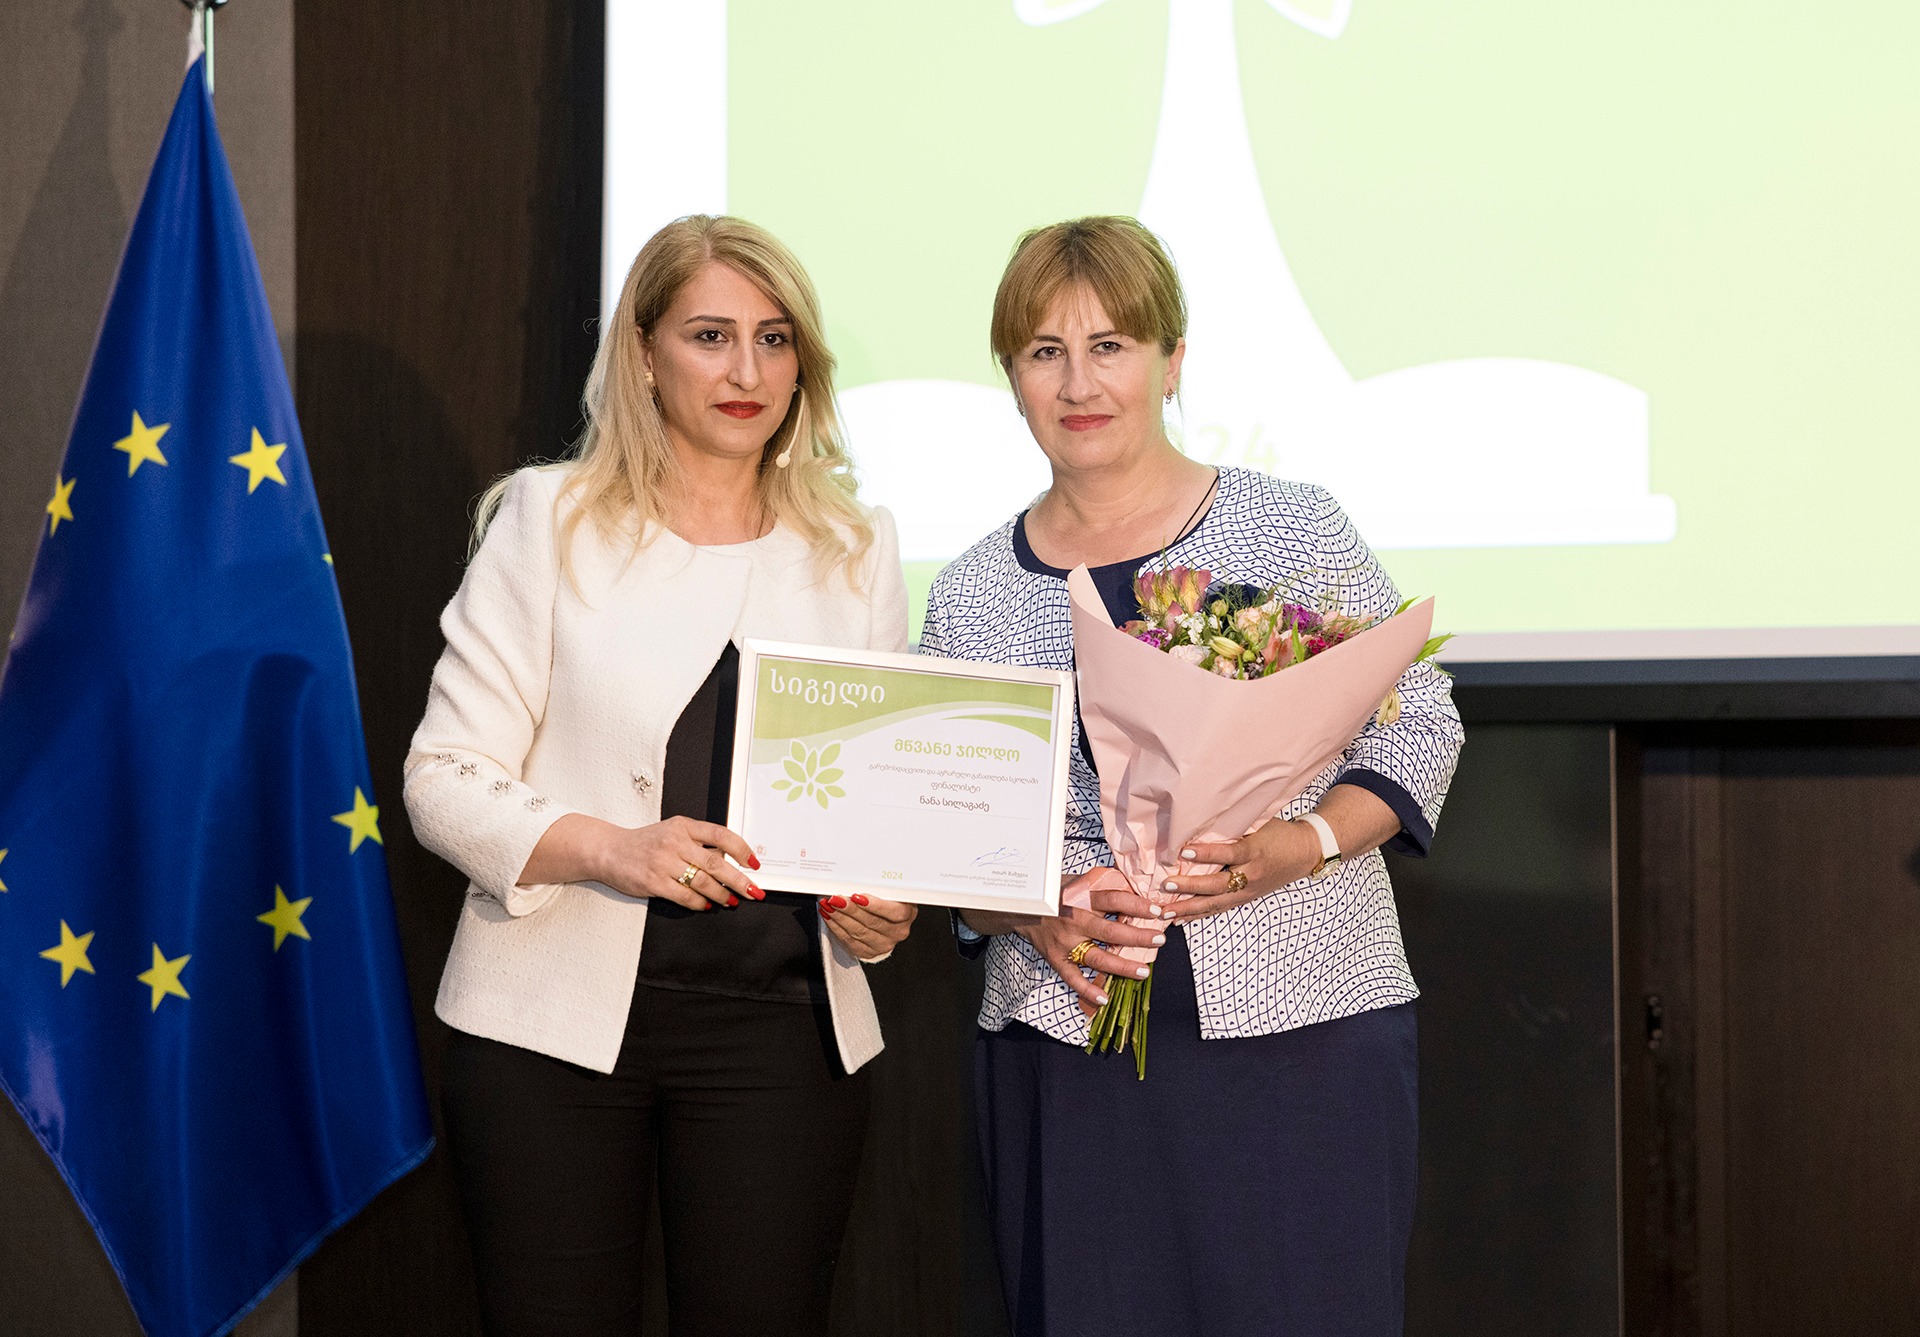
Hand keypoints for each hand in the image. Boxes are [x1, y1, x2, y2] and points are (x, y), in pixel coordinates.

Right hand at [589, 815, 764, 910]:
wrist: (609, 851)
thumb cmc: (646, 843)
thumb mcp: (673, 831)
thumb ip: (698, 841)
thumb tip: (729, 859)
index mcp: (683, 826)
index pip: (720, 835)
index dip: (742, 849)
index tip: (754, 863)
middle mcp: (674, 842)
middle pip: (715, 863)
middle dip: (739, 880)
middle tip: (753, 890)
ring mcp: (663, 863)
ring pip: (702, 882)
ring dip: (721, 894)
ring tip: (731, 900)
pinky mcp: (653, 883)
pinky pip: (684, 896)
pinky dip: (700, 903)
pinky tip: (707, 905)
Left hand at [817, 894, 916, 960]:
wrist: (886, 919)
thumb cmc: (887, 899)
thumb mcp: (889, 890)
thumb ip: (879, 886)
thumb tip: (857, 879)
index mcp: (907, 913)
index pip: (894, 912)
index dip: (875, 905)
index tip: (857, 896)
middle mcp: (898, 931)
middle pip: (872, 922)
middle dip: (850, 909)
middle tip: (835, 898)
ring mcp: (884, 944)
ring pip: (858, 932)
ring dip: (840, 917)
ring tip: (828, 905)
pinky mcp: (869, 952)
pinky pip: (850, 941)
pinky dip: (837, 928)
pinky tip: (829, 916)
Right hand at [1014, 878, 1170, 1016]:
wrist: (1020, 907)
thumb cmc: (1054, 893)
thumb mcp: (1076, 882)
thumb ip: (1101, 885)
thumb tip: (1133, 883)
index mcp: (1082, 898)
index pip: (1114, 900)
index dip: (1137, 905)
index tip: (1156, 911)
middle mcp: (1075, 920)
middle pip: (1111, 931)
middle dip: (1138, 937)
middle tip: (1159, 939)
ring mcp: (1066, 942)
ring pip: (1097, 957)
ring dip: (1122, 966)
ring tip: (1144, 971)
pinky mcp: (1056, 958)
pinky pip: (1072, 977)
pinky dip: (1087, 990)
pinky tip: (1104, 998)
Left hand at [1159, 818, 1318, 924]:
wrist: (1306, 852)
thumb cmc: (1279, 833)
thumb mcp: (1260, 824)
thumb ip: (1234, 826)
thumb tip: (1200, 820)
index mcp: (1256, 851)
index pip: (1229, 853)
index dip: (1207, 853)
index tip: (1183, 852)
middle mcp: (1253, 874)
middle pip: (1218, 884)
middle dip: (1190, 887)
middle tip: (1166, 885)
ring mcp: (1250, 890)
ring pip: (1216, 903)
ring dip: (1189, 908)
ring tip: (1165, 912)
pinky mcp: (1247, 899)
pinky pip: (1220, 909)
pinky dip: (1199, 915)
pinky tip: (1180, 919)